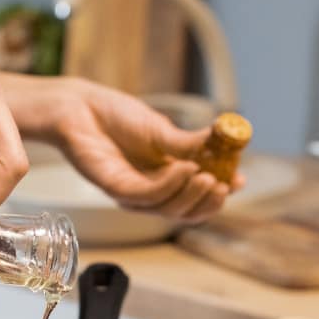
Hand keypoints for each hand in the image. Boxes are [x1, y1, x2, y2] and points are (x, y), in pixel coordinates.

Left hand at [2, 75, 243, 221]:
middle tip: (223, 183)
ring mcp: (132, 194)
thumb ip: (191, 144)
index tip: (238, 181)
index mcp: (164, 179)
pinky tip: (182, 168)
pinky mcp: (115, 188)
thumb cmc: (117, 117)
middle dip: (208, 201)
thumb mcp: (163, 130)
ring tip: (206, 173)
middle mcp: (150, 192)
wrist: (80, 107)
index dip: (218, 194)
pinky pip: (146, 196)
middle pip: (184, 212)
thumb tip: (226, 144)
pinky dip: (168, 185)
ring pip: (168, 209)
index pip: (196, 198)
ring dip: (191, 194)